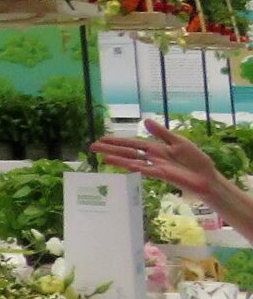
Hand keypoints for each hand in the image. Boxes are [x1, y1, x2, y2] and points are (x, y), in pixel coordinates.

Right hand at [93, 117, 221, 201]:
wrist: (207, 178)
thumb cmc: (195, 161)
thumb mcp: (178, 141)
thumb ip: (161, 133)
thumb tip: (144, 120)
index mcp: (155, 148)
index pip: (132, 143)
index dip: (117, 141)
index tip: (101, 139)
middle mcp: (152, 157)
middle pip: (128, 151)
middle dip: (111, 149)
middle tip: (92, 147)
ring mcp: (155, 166)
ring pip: (133, 161)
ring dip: (118, 159)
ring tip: (102, 157)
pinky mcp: (162, 174)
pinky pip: (146, 169)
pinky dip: (135, 167)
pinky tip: (124, 165)